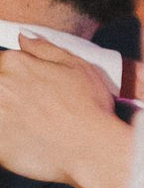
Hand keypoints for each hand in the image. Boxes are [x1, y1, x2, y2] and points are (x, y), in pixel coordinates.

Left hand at [0, 38, 130, 187]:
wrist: (91, 150)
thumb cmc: (88, 109)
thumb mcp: (77, 66)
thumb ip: (44, 48)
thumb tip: (23, 37)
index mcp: (15, 64)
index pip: (1, 65)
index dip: (15, 79)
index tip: (28, 91)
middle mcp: (0, 86)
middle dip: (10, 98)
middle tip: (34, 111)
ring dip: (8, 117)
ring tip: (31, 127)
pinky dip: (8, 140)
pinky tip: (26, 143)